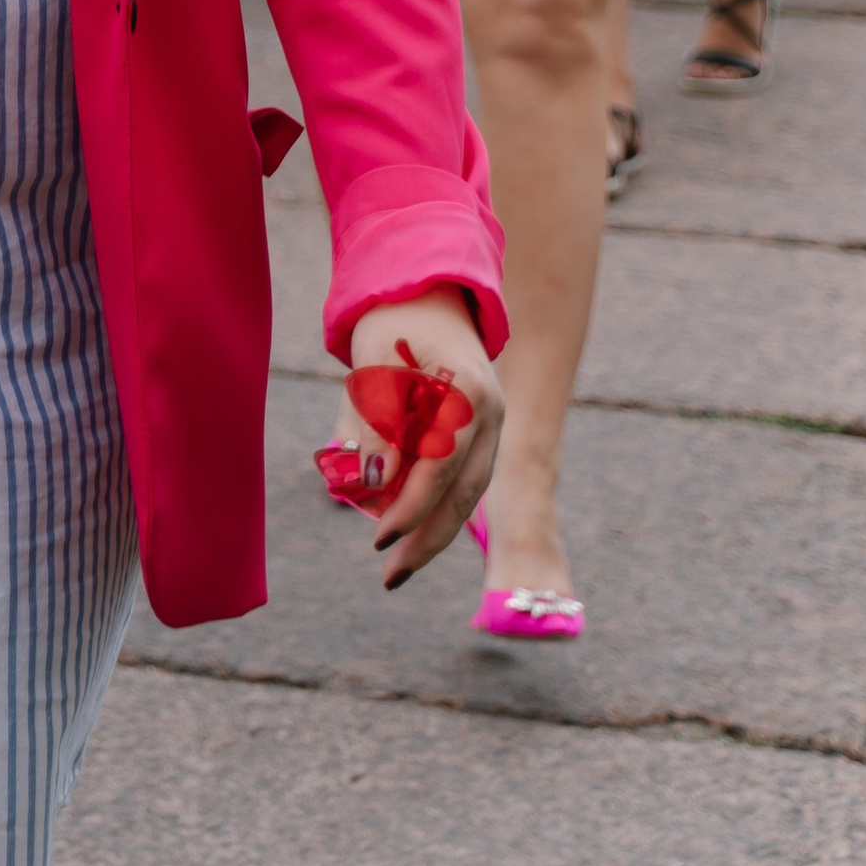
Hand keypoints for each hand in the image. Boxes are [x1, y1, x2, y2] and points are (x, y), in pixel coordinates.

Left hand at [342, 288, 503, 585]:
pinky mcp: (483, 433)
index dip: (411, 505)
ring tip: (398, 566)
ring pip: (469, 493)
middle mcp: (491, 412)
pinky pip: (465, 479)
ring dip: (435, 532)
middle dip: (427, 537)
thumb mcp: (373, 367)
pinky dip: (440, 508)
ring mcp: (493, 423)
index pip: (441, 463)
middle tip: (390, 573)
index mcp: (466, 389)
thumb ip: (375, 425)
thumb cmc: (392, 324)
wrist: (427, 292)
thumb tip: (372, 486)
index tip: (379, 537)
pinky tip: (411, 532)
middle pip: (463, 490)